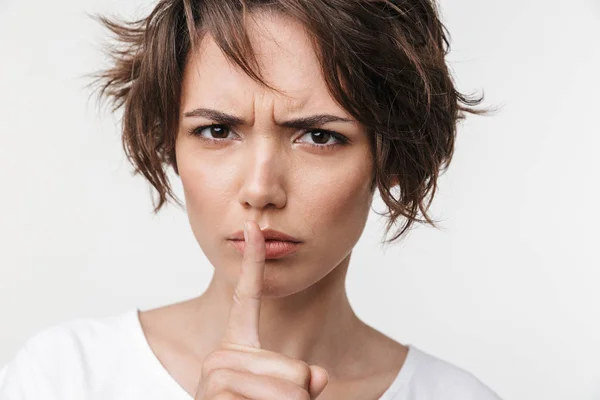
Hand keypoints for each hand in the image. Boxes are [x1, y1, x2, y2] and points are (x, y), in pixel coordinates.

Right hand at [194, 220, 328, 399]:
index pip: (247, 296)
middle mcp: (222, 355)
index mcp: (238, 347)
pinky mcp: (215, 394)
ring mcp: (216, 375)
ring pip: (291, 393)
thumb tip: (319, 375)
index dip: (253, 261)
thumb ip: (302, 380)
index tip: (254, 225)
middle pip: (295, 371)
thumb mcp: (285, 395)